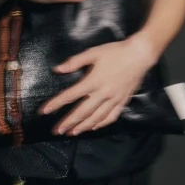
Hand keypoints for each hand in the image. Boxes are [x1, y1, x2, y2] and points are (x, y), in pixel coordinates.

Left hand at [38, 38, 155, 135]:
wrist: (139, 55)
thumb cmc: (115, 52)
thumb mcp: (93, 53)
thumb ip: (75, 62)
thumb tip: (58, 69)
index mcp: (93, 81)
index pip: (70, 95)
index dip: (56, 103)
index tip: (45, 111)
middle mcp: (103, 93)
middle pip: (82, 112)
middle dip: (68, 122)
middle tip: (57, 130)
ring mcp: (114, 99)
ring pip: (96, 118)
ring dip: (83, 126)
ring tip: (72, 132)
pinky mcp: (122, 101)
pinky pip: (111, 117)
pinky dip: (101, 124)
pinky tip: (94, 127)